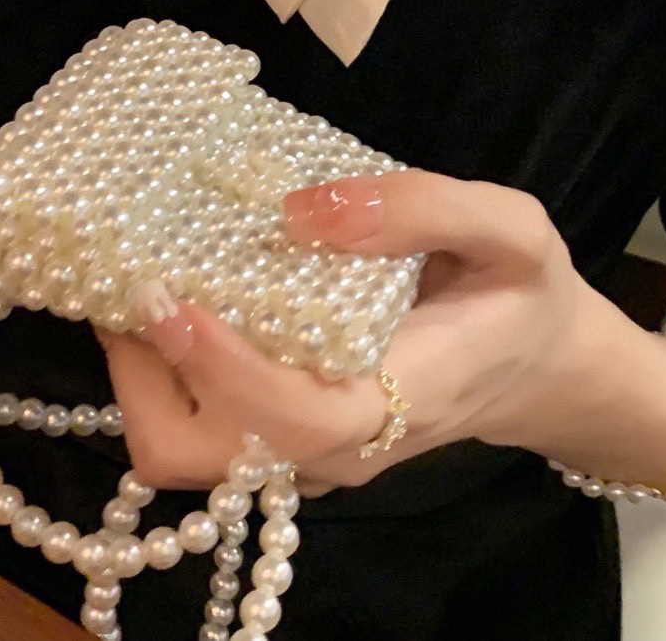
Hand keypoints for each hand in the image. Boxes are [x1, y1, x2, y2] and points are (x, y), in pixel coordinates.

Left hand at [100, 170, 592, 496]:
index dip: (223, 368)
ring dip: (139, 369)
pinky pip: (198, 418)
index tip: (168, 297)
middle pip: (199, 456)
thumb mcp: (513, 231)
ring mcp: (299, 448)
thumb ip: (425, 209)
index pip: (294, 419)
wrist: (537, 362)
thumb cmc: (522, 297)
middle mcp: (333, 446)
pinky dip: (161, 365)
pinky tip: (171, 288)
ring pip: (183, 444)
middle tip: (127, 279)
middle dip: (140, 378)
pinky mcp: (281, 430)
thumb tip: (305, 209)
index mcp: (395, 403)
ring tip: (134, 275)